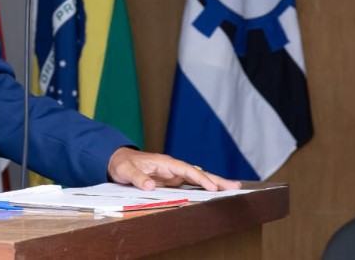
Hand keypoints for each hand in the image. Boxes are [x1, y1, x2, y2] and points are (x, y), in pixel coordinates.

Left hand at [107, 147, 242, 191]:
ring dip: (215, 184)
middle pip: (198, 173)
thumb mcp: (126, 171)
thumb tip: (152, 186)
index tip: (212, 186)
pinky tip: (215, 193)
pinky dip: (204, 189)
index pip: (187, 170)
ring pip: (198, 180)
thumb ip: (138, 178)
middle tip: (236, 186)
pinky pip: (191, 185)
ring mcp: (174, 175)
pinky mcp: (172, 182)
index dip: (200, 178)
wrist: (119, 161)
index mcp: (165, 163)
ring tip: (233, 189)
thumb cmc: (123, 164)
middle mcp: (173, 168)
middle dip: (217, 179)